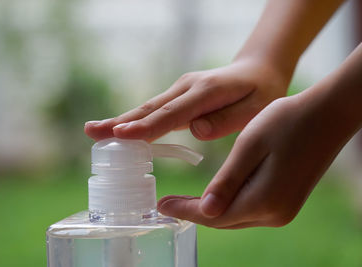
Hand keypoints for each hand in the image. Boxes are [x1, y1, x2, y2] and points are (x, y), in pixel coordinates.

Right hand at [84, 58, 288, 141]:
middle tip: (91, 133)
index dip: (147, 127)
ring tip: (93, 132)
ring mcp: (180, 89)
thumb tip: (196, 130)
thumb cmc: (261, 92)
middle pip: (150, 109)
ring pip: (148, 108)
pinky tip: (118, 130)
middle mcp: (187, 88)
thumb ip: (228, 119)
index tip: (121, 136)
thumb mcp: (258, 108)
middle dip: (121, 123)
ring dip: (120, 121)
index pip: (172, 114)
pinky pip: (154, 110)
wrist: (257, 71)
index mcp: (206, 92)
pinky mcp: (178, 95)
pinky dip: (134, 121)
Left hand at [157, 91, 354, 228]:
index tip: (161, 205)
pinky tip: (216, 194)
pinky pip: (248, 209)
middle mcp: (274, 213)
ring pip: (235, 216)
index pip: (213, 215)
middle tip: (168, 202)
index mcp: (263, 200)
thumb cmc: (286, 123)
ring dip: (210, 209)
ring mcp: (283, 210)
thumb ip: (226, 182)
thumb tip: (204, 210)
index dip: (184, 211)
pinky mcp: (286, 201)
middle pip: (223, 220)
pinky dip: (228, 204)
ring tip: (185, 199)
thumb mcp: (249, 147)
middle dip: (194, 212)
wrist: (326, 115)